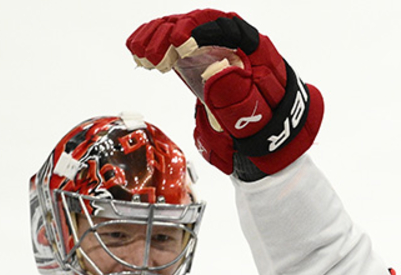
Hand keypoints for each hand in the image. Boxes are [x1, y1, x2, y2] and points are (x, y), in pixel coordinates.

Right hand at [128, 10, 321, 179]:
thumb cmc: (264, 116)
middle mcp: (231, 39)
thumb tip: (215, 73)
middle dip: (173, 34)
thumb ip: (239, 95)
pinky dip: (152, 40)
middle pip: (200, 22)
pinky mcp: (193, 52)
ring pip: (182, 26)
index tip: (182, 43)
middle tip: (155, 56)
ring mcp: (210, 43)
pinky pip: (171, 38)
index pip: (229, 28)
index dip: (204, 31)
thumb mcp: (257, 113)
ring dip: (157, 36)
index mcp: (253, 48)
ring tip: (141, 54)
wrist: (263, 125)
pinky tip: (136, 50)